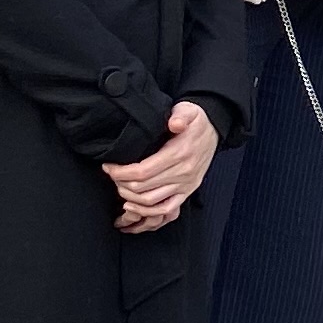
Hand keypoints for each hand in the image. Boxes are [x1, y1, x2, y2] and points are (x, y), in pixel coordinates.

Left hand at [106, 101, 218, 231]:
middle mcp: (184, 172)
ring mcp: (186, 184)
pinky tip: (133, 206)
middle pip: (142, 188)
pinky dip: (147, 212)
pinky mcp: (188, 191)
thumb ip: (180, 115)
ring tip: (119, 188)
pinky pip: (166, 209)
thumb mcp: (188, 110)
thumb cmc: (196, 121)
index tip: (108, 167)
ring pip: (150, 201)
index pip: (142, 171)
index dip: (120, 173)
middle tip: (111, 176)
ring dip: (130, 198)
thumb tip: (174, 123)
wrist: (214, 129)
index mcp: (180, 153)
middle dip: (121, 184)